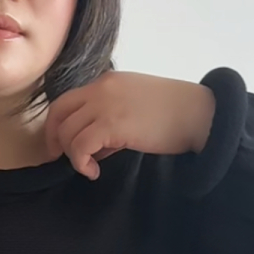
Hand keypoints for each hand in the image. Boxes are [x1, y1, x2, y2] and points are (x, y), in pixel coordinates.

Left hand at [44, 71, 213, 179]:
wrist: (200, 114)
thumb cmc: (175, 115)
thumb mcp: (136, 110)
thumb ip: (112, 122)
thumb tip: (95, 149)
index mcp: (107, 82)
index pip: (67, 100)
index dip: (57, 125)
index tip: (60, 146)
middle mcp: (101, 89)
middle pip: (58, 112)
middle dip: (54, 138)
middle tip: (61, 159)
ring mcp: (105, 105)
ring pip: (66, 131)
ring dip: (71, 154)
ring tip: (89, 167)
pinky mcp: (112, 124)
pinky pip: (79, 146)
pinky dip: (80, 162)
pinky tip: (94, 171)